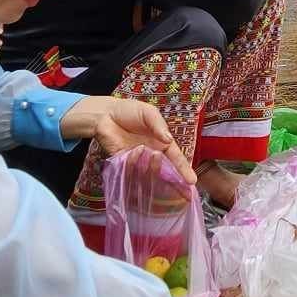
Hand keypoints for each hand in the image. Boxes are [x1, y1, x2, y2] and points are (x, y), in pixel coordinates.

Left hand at [62, 97, 194, 185]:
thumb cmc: (129, 111)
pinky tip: (131, 152)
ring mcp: (138, 160)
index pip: (176, 159)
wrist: (104, 114)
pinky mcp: (122, 163)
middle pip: (165, 171)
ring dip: (150, 167)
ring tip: (144, 152)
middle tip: (176, 185)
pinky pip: (131, 170)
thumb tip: (169, 139)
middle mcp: (152, 154)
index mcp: (162, 143)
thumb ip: (159, 125)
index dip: (184, 170)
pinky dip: (132, 163)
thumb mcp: (148, 112)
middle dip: (172, 179)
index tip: (192, 182)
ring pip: (148, 172)